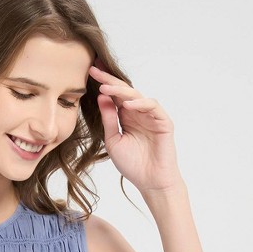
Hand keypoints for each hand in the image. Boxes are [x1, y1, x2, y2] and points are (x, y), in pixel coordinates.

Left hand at [89, 63, 182, 193]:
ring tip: (105, 88)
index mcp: (126, 117)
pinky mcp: (163, 122)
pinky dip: (140, 104)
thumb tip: (101, 97)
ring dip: (121, 90)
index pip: (114, 95)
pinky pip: (152, 107)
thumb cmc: (132, 165)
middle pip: (124, 90)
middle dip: (109, 79)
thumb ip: (108, 119)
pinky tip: (127, 105)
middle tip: (95, 69)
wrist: (150, 182)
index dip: (103, 83)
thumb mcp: (113, 141)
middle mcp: (138, 113)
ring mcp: (151, 116)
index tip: (89, 71)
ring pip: (137, 95)